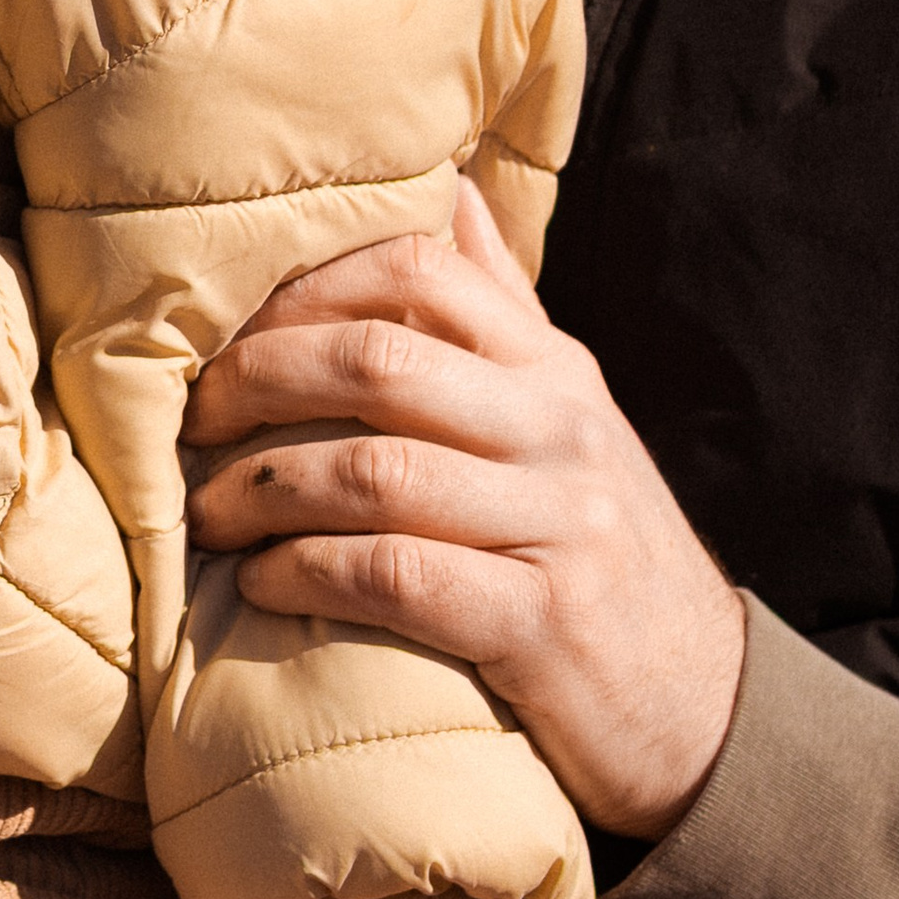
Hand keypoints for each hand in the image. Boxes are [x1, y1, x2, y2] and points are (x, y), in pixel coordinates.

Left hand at [184, 181, 746, 838]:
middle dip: (257, 381)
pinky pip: (394, 576)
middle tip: (192, 420)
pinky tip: (259, 584)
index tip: (228, 333)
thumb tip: (447, 188)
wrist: (706, 710)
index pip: (421, 270)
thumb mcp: (567, 417)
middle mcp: (559, 431)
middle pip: (377, 362)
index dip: (303, 289)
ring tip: (202, 513)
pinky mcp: (540, 625)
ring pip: (372, 472)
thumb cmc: (597, 550)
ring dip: (260, 489)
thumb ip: (501, 310)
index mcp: (553, 368)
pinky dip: (304, 573)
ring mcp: (557, 526)